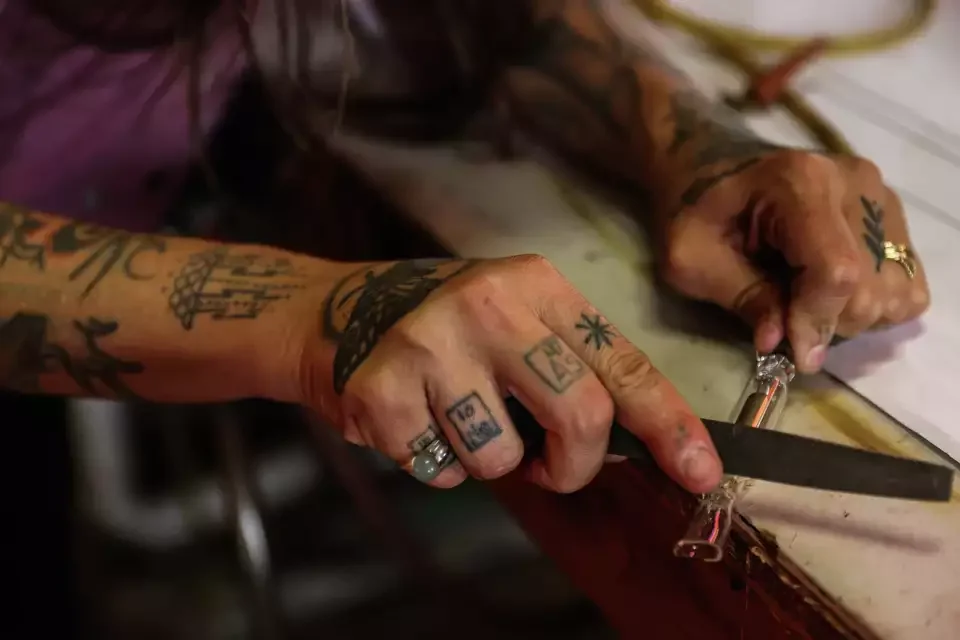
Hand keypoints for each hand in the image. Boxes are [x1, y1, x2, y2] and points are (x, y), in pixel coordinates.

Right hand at [298, 256, 721, 493]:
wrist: (332, 311)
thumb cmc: (444, 327)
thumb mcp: (514, 319)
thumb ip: (570, 365)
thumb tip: (638, 441)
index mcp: (536, 285)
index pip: (623, 361)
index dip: (669, 423)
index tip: (703, 471)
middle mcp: (488, 303)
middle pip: (582, 413)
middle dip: (574, 464)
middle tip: (548, 466)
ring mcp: (431, 343)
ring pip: (504, 456)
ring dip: (490, 461)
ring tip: (456, 419)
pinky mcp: (381, 388)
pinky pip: (441, 471)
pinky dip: (435, 464)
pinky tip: (413, 421)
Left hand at [657, 150, 929, 372]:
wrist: (706, 162)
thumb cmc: (690, 207)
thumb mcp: (691, 257)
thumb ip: (741, 298)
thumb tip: (781, 345)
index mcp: (801, 183)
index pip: (835, 272)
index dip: (815, 322)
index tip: (791, 352)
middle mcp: (854, 183)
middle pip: (871, 289)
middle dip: (826, 323)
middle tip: (783, 316)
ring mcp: (879, 196)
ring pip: (895, 291)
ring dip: (850, 316)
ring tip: (803, 300)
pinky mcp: (888, 213)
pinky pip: (906, 281)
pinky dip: (874, 302)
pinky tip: (829, 293)